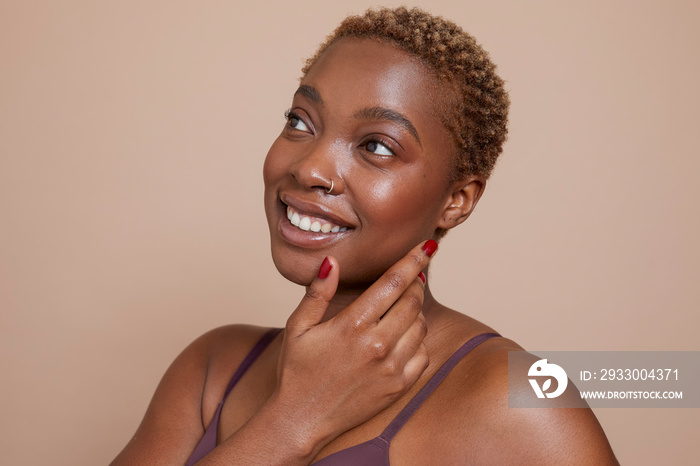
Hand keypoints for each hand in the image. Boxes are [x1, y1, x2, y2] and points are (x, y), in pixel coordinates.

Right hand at [272, 240, 436, 448]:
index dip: (413, 260)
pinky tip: (401, 337)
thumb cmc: (297, 370)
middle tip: (409, 277)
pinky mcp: (399, 386)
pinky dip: (418, 340)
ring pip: (420, 325)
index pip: (393, 283)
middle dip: (415, 282)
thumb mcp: (298, 327)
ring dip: (415, 311)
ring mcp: (391, 368)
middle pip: (413, 301)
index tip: (428, 246)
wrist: (302, 419)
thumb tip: (332, 262)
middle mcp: (376, 345)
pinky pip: (423, 354)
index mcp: (352, 325)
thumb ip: (317, 293)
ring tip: (399, 309)